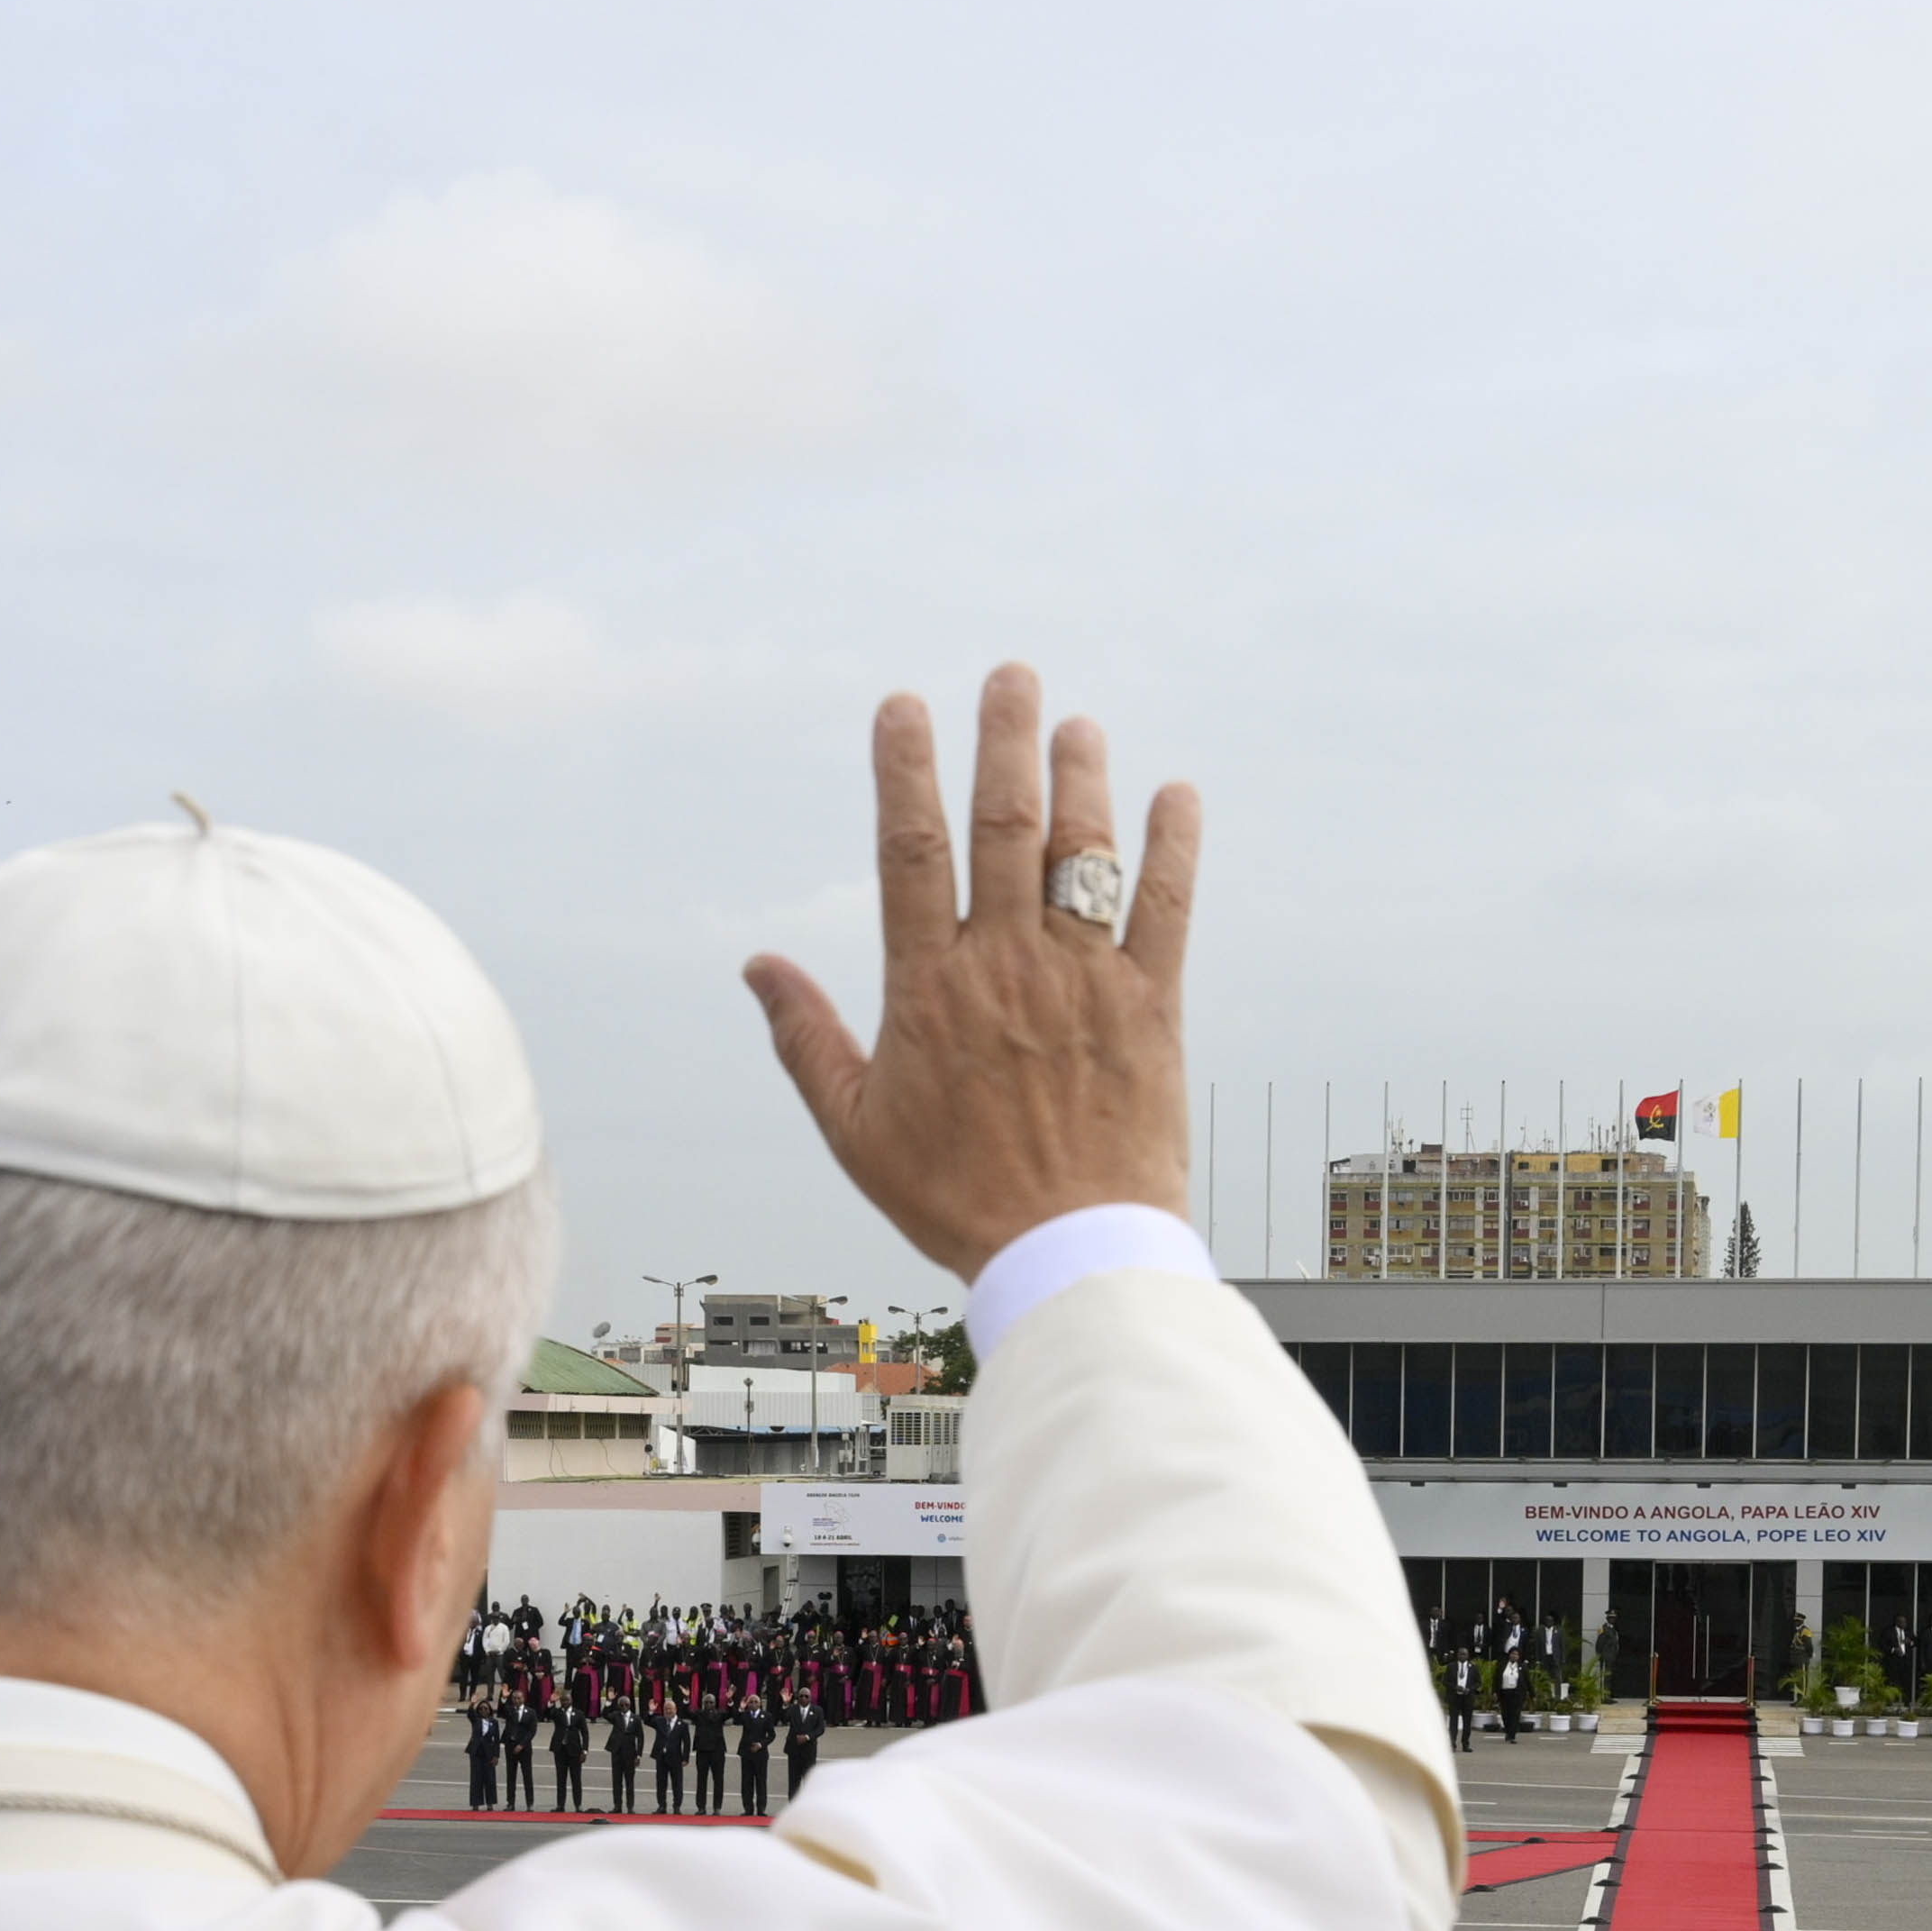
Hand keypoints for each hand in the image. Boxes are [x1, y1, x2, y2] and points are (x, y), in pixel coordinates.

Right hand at [741, 669, 1193, 1279]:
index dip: (905, 768)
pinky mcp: (1153, 1006)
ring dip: (1082, 777)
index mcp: (929, 988)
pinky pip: (1166, 907)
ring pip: (1081, 852)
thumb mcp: (854, 1128)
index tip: (903, 707)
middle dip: (1005, 739)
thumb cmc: (955, 1199)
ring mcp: (1084, 980)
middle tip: (1011, 677)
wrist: (1068, 1254)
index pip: (911, 850)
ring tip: (1077, 725)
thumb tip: (756, 967)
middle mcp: (1007, 965)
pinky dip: (1172, 845)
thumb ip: (806, 1038)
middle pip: (1003, 824)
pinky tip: (1175, 795)